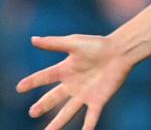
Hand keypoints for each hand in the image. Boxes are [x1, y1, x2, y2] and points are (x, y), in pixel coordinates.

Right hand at [15, 35, 131, 129]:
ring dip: (58, 123)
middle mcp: (72, 85)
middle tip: (33, 112)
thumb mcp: (75, 43)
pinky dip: (88, 126)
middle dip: (43, 105)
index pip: (44, 77)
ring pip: (68, 112)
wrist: (122, 51)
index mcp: (64, 70)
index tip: (20, 87)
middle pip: (53, 98)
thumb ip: (54, 43)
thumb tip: (32, 39)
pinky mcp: (98, 100)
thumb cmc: (98, 45)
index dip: (32, 82)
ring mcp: (84, 94)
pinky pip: (92, 116)